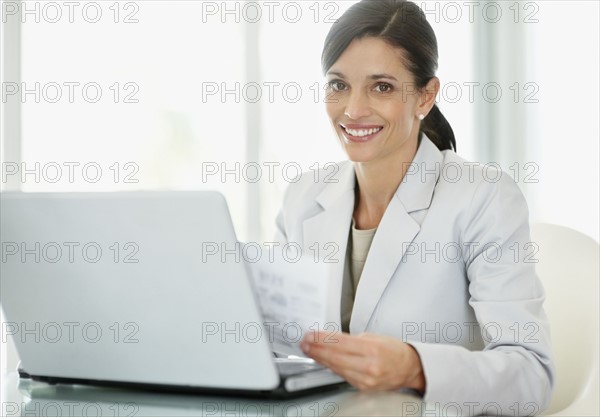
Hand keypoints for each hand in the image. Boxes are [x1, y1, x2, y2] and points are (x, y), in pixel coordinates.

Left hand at [300, 331, 425, 392]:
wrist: (409, 368)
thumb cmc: (393, 350)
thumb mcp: (373, 337)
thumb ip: (351, 339)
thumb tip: (329, 339)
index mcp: (372, 349)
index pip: (339, 343)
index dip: (321, 339)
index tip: (310, 335)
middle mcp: (369, 366)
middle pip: (334, 357)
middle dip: (316, 349)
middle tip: (305, 343)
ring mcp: (365, 379)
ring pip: (336, 368)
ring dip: (320, 359)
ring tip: (309, 351)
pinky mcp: (363, 388)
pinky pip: (342, 376)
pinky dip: (331, 367)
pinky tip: (323, 361)